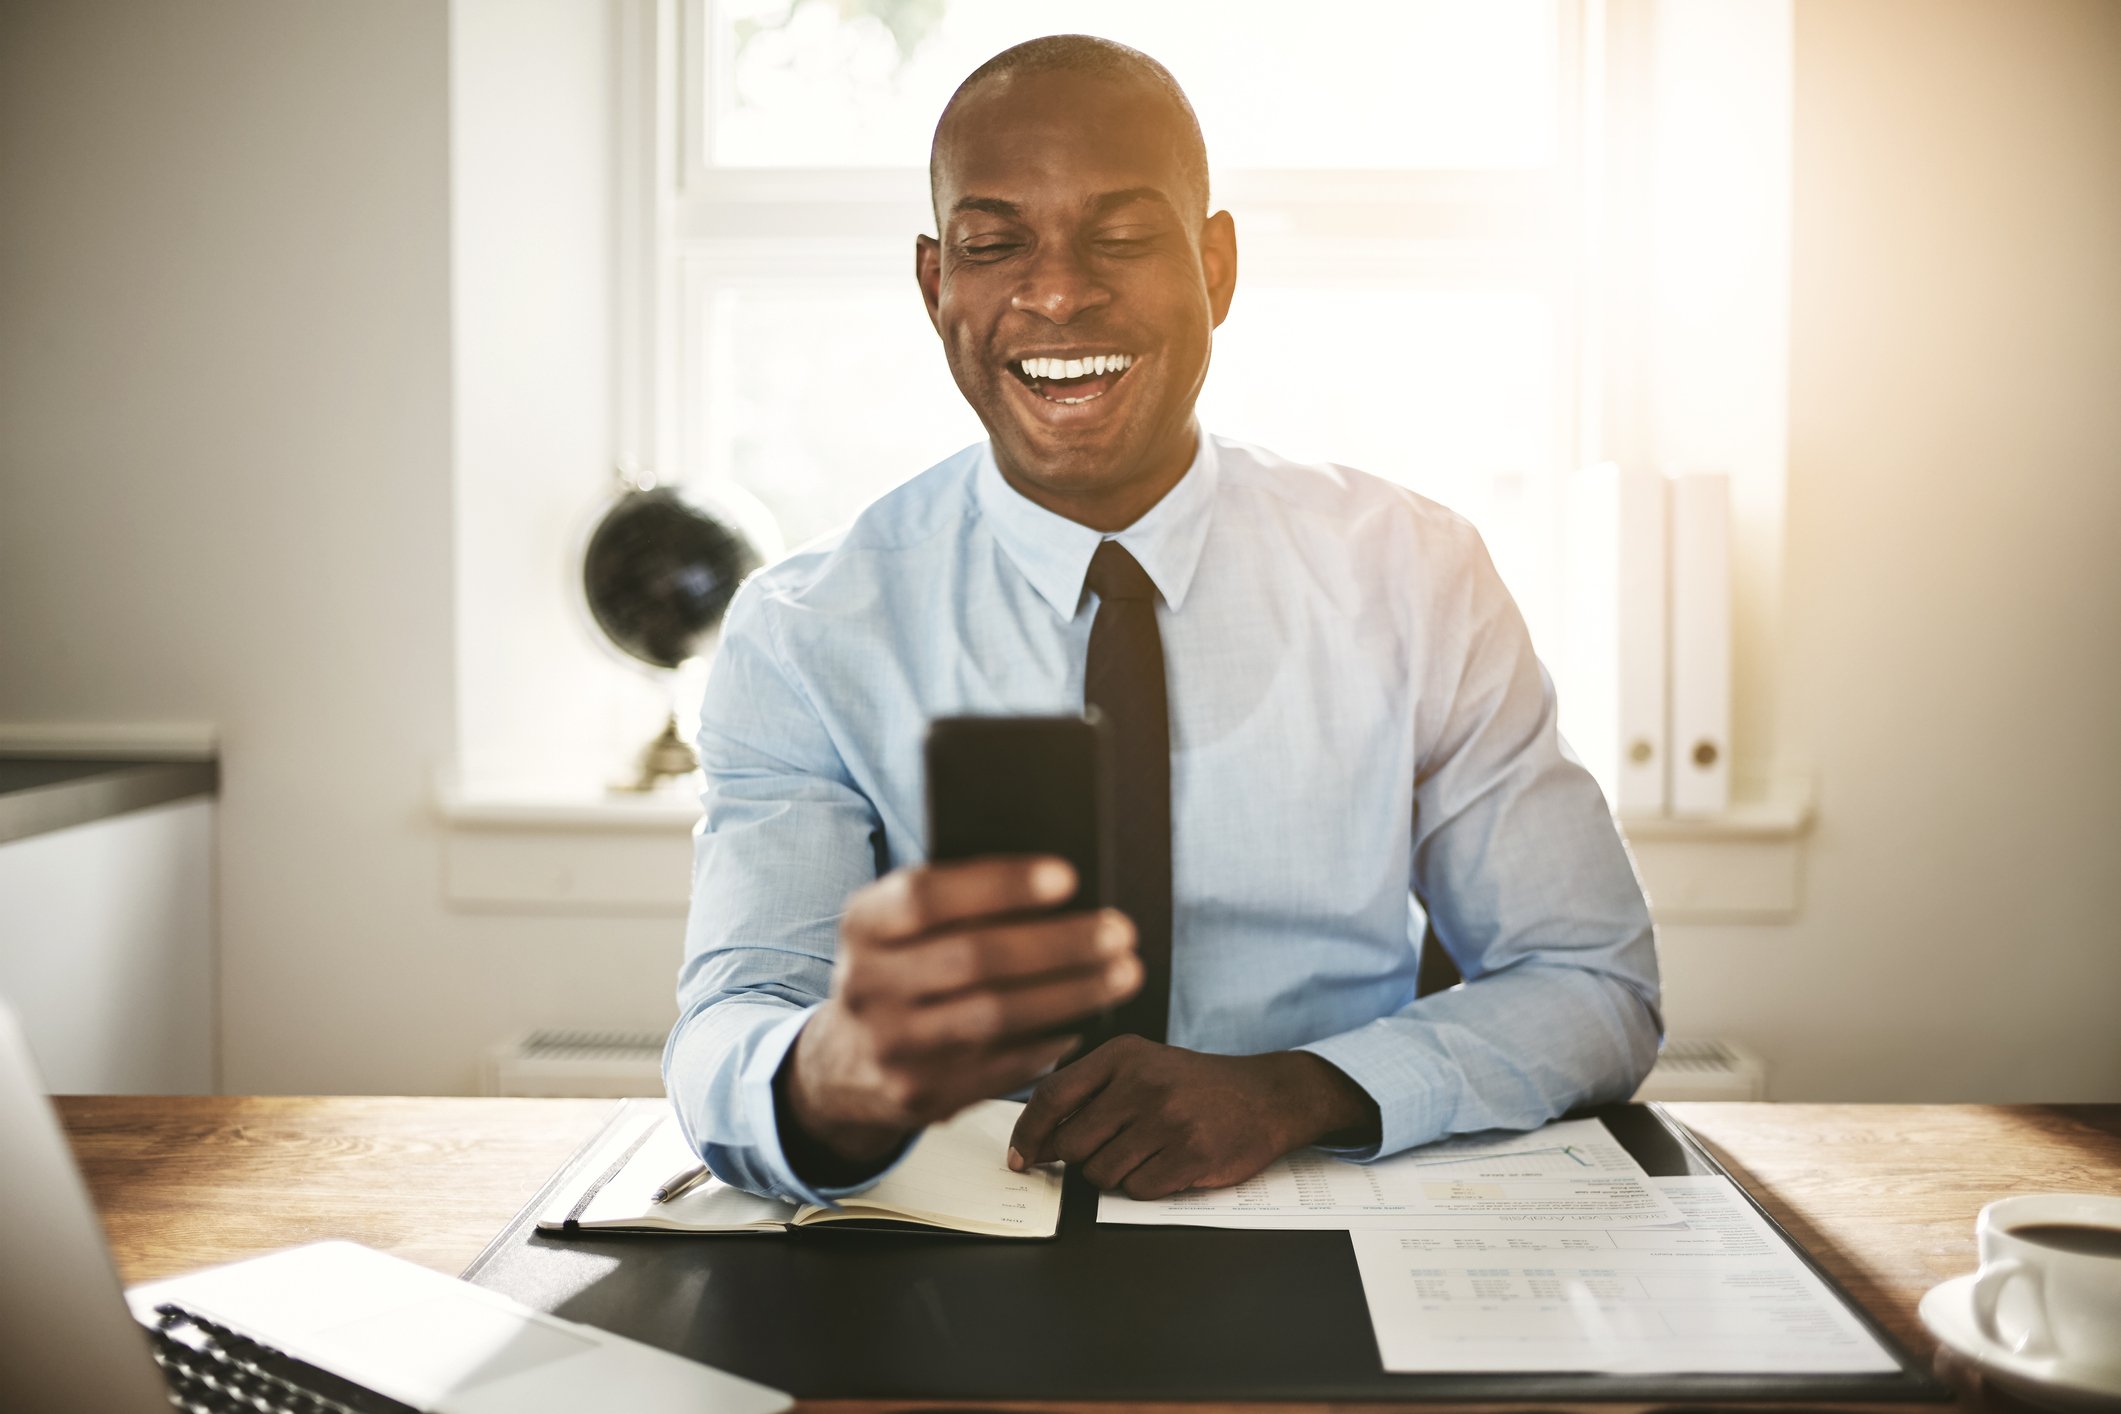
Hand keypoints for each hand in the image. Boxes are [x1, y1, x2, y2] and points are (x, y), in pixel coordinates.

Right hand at [780, 857, 1141, 1174]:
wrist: (842, 1066)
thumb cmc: (897, 972)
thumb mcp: (896, 928)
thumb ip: (954, 903)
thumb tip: (1056, 887)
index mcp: (862, 927)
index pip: (927, 897)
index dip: (1000, 885)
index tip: (1068, 876)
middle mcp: (867, 986)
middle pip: (974, 958)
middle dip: (1059, 943)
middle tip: (1119, 931)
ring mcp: (893, 1048)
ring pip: (995, 1017)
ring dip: (1072, 993)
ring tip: (1123, 973)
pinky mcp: (921, 1096)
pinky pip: (1001, 1067)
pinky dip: (1052, 1040)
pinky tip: (1087, 1018)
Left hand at [1005, 1037, 1379, 1199]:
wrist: (1267, 1095)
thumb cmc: (1194, 1085)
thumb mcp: (1142, 1066)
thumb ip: (1091, 1092)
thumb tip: (1037, 1138)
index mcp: (1122, 1055)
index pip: (1052, 1096)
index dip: (1028, 1133)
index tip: (1020, 1157)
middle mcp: (1142, 1082)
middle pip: (1073, 1144)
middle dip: (1081, 1159)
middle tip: (1109, 1149)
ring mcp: (1168, 1119)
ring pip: (1102, 1173)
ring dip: (1117, 1174)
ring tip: (1148, 1152)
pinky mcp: (1191, 1155)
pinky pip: (1138, 1190)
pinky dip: (1147, 1186)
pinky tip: (1170, 1164)